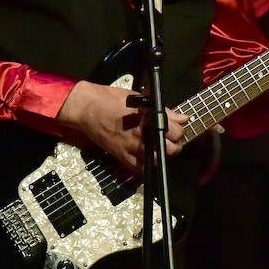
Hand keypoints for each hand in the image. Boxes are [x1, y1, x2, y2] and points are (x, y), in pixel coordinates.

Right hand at [57, 80, 185, 172]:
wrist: (87, 107)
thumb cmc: (111, 99)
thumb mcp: (140, 99)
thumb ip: (164, 111)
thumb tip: (182, 117)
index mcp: (149, 118)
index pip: (176, 131)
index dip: (178, 129)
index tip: (174, 128)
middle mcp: (143, 135)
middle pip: (172, 148)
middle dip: (174, 144)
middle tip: (168, 138)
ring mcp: (132, 148)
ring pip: (159, 160)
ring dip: (161, 154)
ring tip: (156, 147)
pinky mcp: (122, 156)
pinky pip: (140, 168)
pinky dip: (146, 164)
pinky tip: (145, 156)